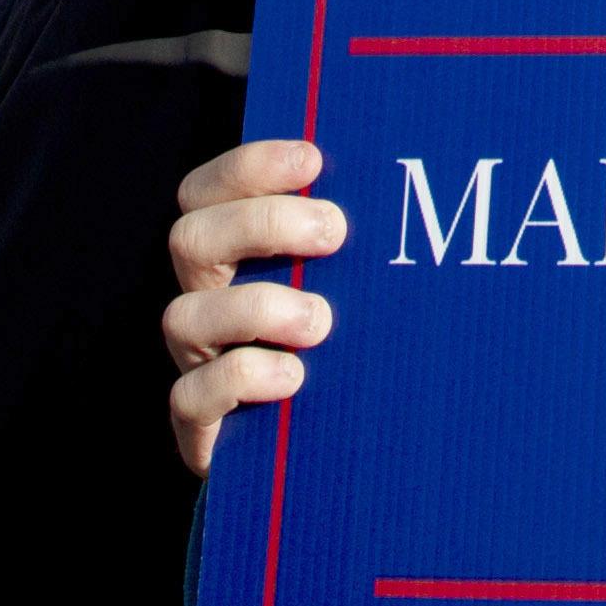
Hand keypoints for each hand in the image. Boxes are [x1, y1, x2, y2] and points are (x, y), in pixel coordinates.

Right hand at [164, 137, 347, 475]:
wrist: (315, 447)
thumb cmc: (346, 343)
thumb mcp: (349, 283)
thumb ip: (361, 241)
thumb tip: (422, 174)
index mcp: (231, 254)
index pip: (208, 192)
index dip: (250, 167)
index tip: (313, 158)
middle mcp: (205, 299)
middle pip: (190, 238)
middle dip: (262, 224)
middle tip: (334, 231)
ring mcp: (196, 361)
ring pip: (184, 316)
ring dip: (256, 308)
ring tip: (320, 321)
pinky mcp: (199, 423)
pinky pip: (191, 396)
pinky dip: (243, 378)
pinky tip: (294, 378)